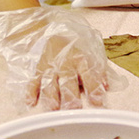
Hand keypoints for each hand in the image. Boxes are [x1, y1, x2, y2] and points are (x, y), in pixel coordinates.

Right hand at [0, 8, 114, 110]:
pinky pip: (32, 81)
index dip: (94, 88)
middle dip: (71, 95)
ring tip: (53, 109)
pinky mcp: (36, 68)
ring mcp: (49, 65)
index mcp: (81, 58)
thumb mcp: (91, 52)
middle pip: (67, 81)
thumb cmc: (73, 45)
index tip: (98, 102)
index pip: (89, 74)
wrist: (48, 28)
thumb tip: (108, 86)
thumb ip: (100, 69)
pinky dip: (30, 92)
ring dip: (51, 97)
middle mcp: (65, 63)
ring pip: (49, 83)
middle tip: (74, 108)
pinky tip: (31, 103)